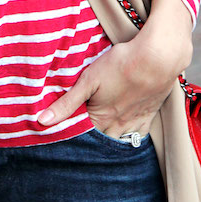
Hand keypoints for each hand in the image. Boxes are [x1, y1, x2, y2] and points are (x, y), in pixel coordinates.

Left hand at [37, 0, 192, 136]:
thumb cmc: (120, 65)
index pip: (83, 136)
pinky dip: (130, 140)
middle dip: (91, 143)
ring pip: (119, 141)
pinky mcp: (148, 113)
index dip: (73, 136)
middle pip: (101, 141)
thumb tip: (43, 121)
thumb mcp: (88, 80)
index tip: (63, 136)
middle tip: (80, 142)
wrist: (157, 59)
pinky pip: (138, 136)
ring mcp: (135, 121)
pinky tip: (124, 137)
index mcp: (101, 117)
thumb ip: (67, 102)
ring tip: (99, 142)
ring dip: (109, 142)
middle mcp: (118, 125)